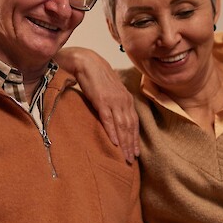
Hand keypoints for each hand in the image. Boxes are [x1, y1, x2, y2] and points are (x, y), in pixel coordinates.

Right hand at [56, 47, 139, 162]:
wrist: (86, 62)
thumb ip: (114, 103)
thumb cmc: (96, 77)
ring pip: (122, 126)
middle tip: (131, 160)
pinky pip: (108, 119)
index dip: (135, 139)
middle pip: (130, 127)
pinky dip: (112, 132)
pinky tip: (114, 143)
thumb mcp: (109, 91)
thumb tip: (115, 117)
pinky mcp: (101, 100)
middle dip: (131, 145)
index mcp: (126, 99)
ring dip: (124, 143)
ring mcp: (113, 101)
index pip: (134, 122)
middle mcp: (123, 101)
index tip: (136, 153)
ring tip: (124, 156)